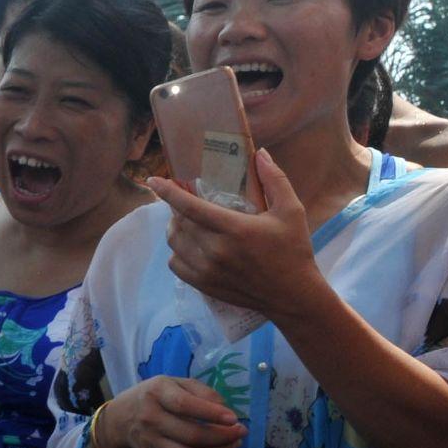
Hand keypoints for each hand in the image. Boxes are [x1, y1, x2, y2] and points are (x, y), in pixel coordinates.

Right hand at [102, 378, 245, 447]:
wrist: (122, 417)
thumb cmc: (157, 396)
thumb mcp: (175, 382)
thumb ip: (201, 391)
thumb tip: (225, 411)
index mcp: (157, 393)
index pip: (184, 405)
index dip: (211, 414)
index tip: (233, 419)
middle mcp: (150, 419)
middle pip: (191, 436)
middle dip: (222, 437)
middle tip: (240, 433)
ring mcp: (151, 442)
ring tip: (234, 446)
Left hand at [155, 150, 325, 322]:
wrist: (291, 294)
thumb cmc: (293, 250)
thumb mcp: (291, 210)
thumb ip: (274, 180)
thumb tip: (259, 153)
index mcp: (234, 228)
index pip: (190, 206)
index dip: (168, 192)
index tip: (153, 181)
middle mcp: (215, 250)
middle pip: (179, 223)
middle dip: (176, 208)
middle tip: (184, 201)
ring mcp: (207, 270)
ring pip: (174, 243)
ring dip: (175, 228)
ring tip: (184, 221)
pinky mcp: (203, 285)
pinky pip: (175, 264)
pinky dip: (176, 251)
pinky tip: (187, 245)